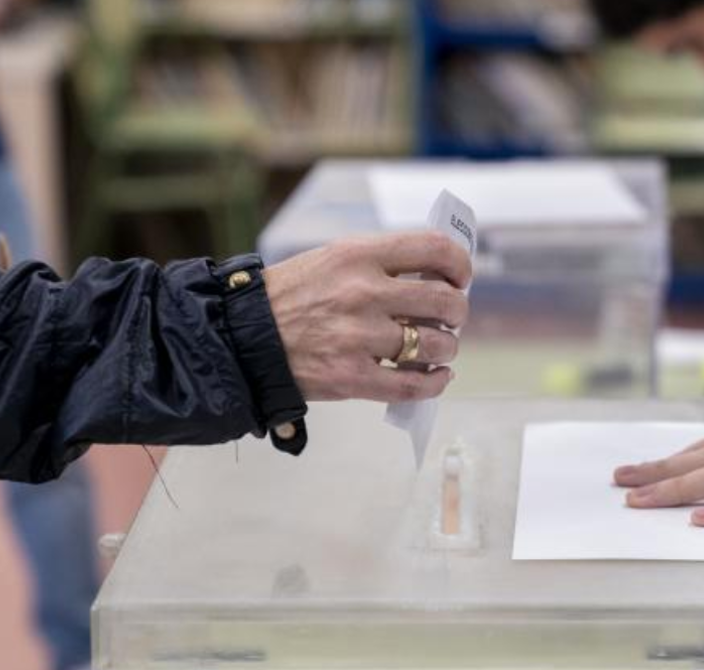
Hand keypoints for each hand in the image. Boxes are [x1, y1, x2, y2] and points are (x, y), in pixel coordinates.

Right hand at [264, 232, 472, 402]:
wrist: (243, 337)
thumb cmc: (290, 297)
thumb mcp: (332, 260)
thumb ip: (380, 264)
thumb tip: (436, 279)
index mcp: (358, 256)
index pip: (434, 250)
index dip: (459, 265)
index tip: (460, 278)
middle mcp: (362, 294)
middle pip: (444, 301)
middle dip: (457, 312)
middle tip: (449, 318)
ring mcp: (358, 338)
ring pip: (434, 345)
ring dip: (446, 348)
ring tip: (437, 349)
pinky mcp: (351, 377)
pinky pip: (412, 384)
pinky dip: (435, 383)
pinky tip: (438, 376)